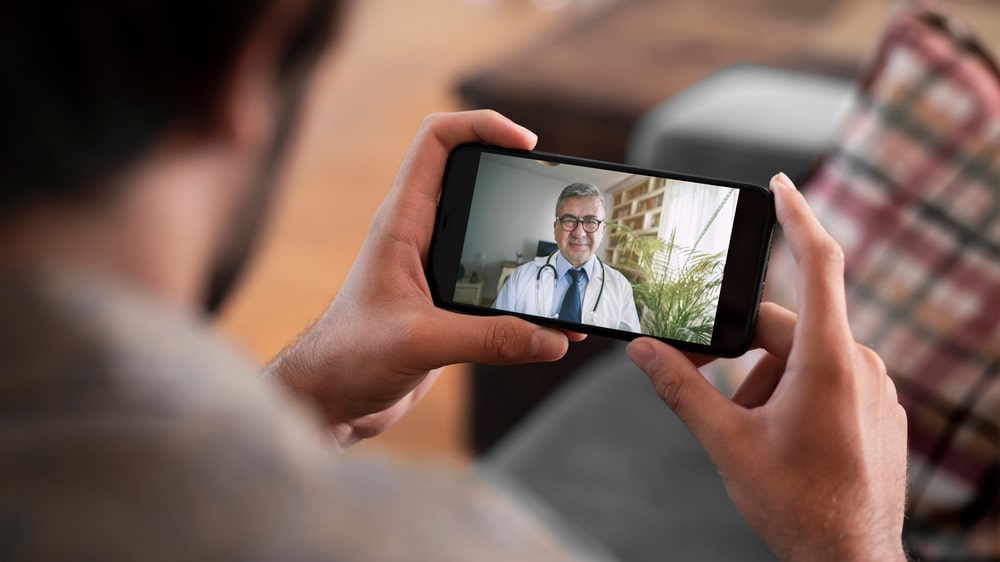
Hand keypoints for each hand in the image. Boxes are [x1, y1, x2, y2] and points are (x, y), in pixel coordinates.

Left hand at [265, 111, 582, 447]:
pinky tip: (550, 318)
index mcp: (402, 224)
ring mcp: (433, 268)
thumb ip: (490, 340)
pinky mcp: (446, 304)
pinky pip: (492, 281)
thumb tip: (552, 339)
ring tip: (566, 250)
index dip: (481, 125)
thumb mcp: (422, 343)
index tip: (525, 142)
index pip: (437, 142)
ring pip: (485, 230)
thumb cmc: (349, 358)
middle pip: (470, 176)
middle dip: (514, 174)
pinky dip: (523, 290)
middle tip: (555, 190)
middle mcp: (418, 236)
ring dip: (523, 236)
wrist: (329, 399)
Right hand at [626, 173, 907, 560]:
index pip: (819, 263)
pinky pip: (827, 377)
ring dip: (763, 377)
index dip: (798, 215)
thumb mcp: (725, 441)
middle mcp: (860, 365)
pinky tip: (774, 436)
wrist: (849, 560)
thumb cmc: (795, 504)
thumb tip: (641, 350)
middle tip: (694, 374)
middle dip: (738, 347)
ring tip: (744, 429)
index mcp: (828, 362)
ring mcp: (875, 389)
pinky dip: (791, 391)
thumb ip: (680, 388)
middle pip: (786, 325)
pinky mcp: (877, 410)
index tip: (779, 182)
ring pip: (804, 355)